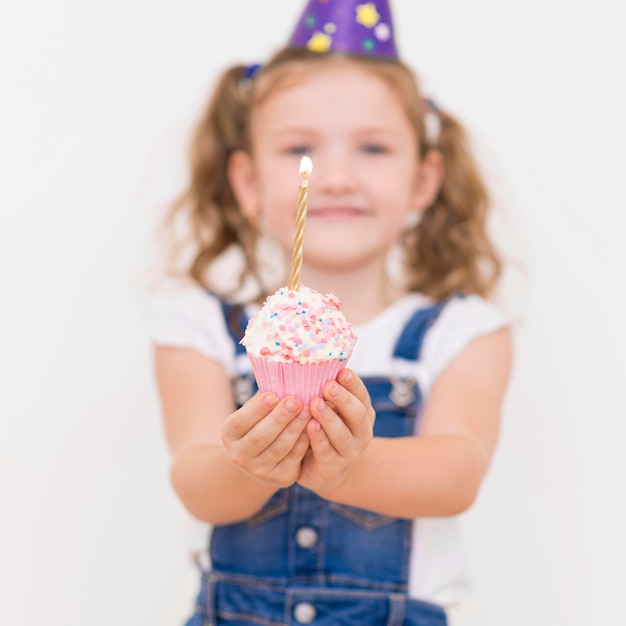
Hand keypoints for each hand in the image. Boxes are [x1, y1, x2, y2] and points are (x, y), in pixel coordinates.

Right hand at [221, 392, 310, 488]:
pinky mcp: (280, 478)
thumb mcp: (253, 412)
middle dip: (280, 418)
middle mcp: (240, 455)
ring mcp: (260, 470)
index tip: (272, 395)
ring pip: (280, 448)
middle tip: (296, 400)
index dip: (257, 409)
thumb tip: (283, 374)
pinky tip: (313, 426)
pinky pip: (294, 458)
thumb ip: (266, 398)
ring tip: (308, 410)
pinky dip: (304, 442)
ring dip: (295, 428)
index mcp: (230, 434)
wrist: (258, 461)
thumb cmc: (259, 424)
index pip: (242, 421)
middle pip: (261, 436)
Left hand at [297, 369, 374, 496]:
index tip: (342, 372)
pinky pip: (326, 451)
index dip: (353, 383)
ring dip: (329, 419)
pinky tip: (309, 426)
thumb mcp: (332, 410)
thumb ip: (328, 393)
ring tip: (315, 404)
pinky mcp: (333, 467)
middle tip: (328, 386)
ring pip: (342, 434)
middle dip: (343, 399)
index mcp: (362, 412)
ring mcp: (350, 451)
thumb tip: (313, 362)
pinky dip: (318, 438)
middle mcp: (361, 431)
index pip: (361, 395)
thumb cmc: (327, 430)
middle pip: (357, 414)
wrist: (327, 471)